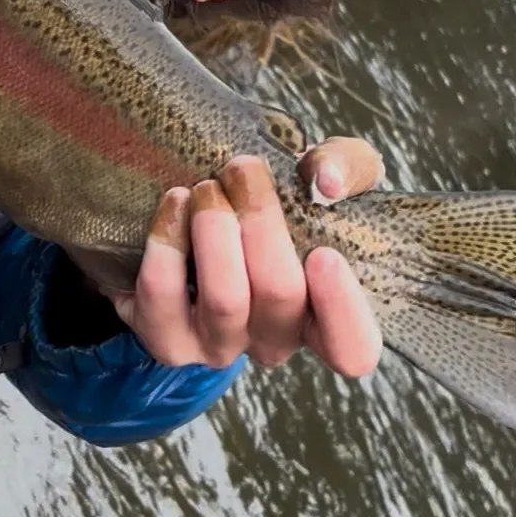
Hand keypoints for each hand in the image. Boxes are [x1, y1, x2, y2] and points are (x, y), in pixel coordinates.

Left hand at [108, 137, 384, 377]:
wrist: (195, 210)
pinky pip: (163, 294)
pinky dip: (168, 243)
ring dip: (215, 230)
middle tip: (242, 169)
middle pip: (280, 295)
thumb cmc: (274, 202)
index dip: (342, 310)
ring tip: (206, 187)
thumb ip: (345, 167)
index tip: (324, 254)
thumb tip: (328, 182)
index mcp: (322, 315)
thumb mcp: (324, 176)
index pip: (352, 348)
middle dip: (261, 221)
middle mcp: (273, 341)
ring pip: (224, 299)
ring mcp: (216, 346)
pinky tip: (174, 202)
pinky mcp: (164, 336)